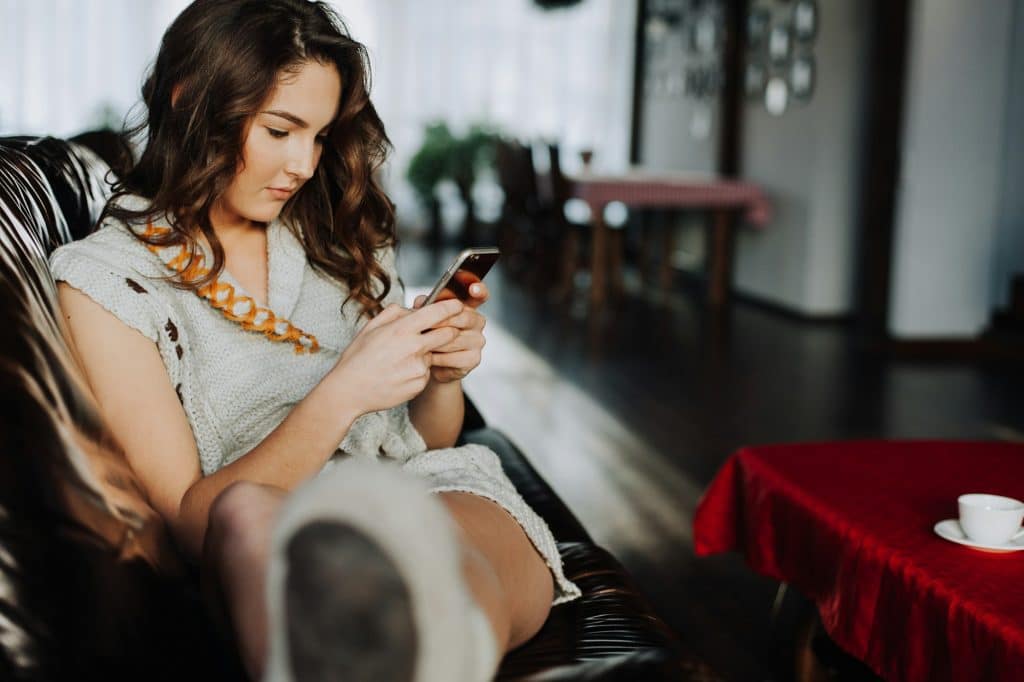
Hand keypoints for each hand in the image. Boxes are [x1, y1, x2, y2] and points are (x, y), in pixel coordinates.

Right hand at [329, 299, 463, 413]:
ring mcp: (419, 368)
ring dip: (425, 353)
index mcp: (401, 329)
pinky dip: (418, 371)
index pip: (437, 313)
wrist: (350, 391)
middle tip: (438, 331)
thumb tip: (415, 309)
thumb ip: (396, 312)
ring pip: (434, 354)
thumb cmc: (358, 357)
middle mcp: (414, 347)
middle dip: (448, 330)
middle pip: (448, 334)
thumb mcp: (372, 327)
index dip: (452, 307)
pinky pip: (427, 372)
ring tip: (400, 360)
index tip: (458, 306)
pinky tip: (399, 373)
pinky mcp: (420, 384)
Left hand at [413, 282, 487, 382]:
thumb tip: (421, 301)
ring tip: (422, 343)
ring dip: (436, 341)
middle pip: (464, 317)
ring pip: (456, 338)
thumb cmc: (430, 335)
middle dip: (441, 322)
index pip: (480, 295)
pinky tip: (430, 357)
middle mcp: (477, 322)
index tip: (473, 288)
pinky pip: (455, 356)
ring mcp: (478, 341)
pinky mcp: (474, 359)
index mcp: (468, 307)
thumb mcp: (426, 316)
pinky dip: (439, 358)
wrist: (429, 363)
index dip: (478, 289)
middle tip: (425, 326)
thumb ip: (426, 306)